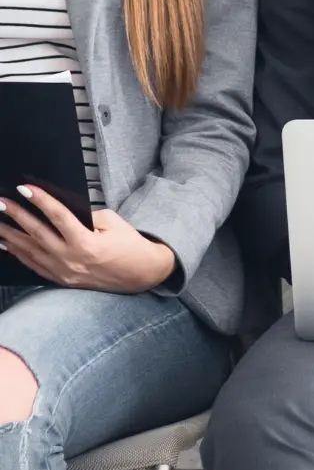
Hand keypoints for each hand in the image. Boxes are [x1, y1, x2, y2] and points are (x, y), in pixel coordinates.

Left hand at [0, 186, 174, 292]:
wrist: (143, 274)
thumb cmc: (131, 246)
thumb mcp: (114, 223)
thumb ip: (87, 216)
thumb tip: (62, 211)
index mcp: (87, 242)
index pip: (57, 216)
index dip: (40, 200)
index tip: (24, 189)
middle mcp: (72, 258)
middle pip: (37, 232)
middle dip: (16, 215)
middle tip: (1, 202)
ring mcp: (65, 271)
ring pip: (30, 251)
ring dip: (10, 235)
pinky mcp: (63, 280)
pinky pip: (35, 266)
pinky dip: (20, 255)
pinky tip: (8, 245)